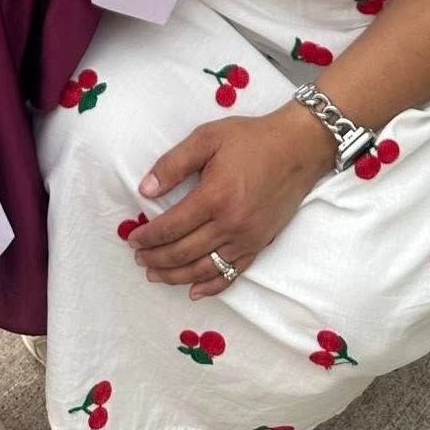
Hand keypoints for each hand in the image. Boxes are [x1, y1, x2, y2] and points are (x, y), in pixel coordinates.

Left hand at [127, 103, 334, 298]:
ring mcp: (246, 239)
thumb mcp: (207, 138)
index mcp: (214, 196)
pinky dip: (211, 286)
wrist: (297, 149)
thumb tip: (145, 189)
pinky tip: (194, 291)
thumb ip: (173, 163)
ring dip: (176, 276)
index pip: (172, 226)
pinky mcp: (259, 245)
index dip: (149, 236)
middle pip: (184, 252)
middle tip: (138, 259)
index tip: (132, 240)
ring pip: (204, 269)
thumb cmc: (250, 139)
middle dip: (157, 258)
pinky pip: (231, 274)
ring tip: (155, 275)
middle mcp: (230, 224)